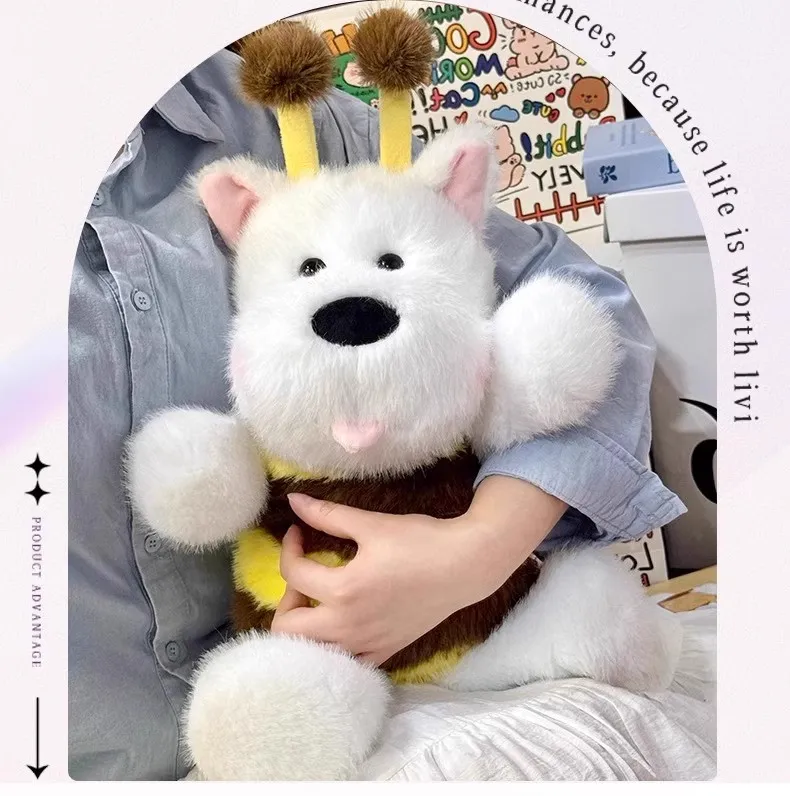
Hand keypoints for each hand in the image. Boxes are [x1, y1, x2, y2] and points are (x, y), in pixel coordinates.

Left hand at [270, 477, 566, 665]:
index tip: (299, 531)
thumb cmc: (420, 541)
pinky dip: (331, 646)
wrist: (466, 566)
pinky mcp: (384, 652)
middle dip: (287, 596)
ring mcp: (367, 644)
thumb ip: (327, 515)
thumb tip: (293, 500)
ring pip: (310, 652)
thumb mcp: (370, 524)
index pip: (293, 574)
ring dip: (304, 626)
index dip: (289, 546)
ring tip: (319, 599)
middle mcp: (350, 626)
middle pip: (286, 627)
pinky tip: (341, 622)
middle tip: (305, 574)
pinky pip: (343, 662)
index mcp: (343, 591)